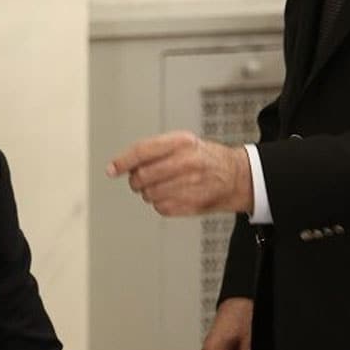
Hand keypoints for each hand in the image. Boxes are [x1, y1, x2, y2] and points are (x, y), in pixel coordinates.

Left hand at [106, 131, 252, 215]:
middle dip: (136, 180)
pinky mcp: (192, 204)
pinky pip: (160, 208)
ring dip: (148, 193)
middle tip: (141, 179)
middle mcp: (186, 162)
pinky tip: (171, 195)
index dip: (122, 161)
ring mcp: (190, 184)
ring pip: (149, 194)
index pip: (142, 151)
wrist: (237, 176)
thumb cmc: (204, 158)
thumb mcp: (183, 143)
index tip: (112, 169)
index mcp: (182, 142)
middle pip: (142, 176)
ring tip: (160, 186)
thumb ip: (153, 150)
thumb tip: (121, 165)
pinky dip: (160, 204)